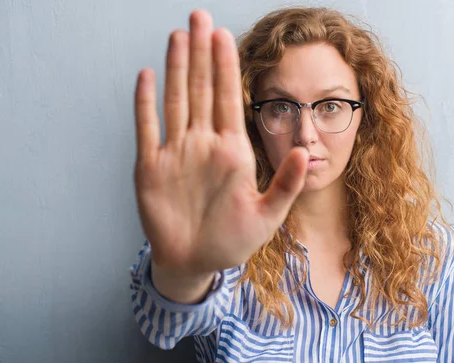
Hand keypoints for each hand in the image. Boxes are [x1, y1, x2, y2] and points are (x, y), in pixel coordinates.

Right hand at [133, 9, 307, 276]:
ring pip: (176, 100)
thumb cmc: (232, 241)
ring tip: (179, 36)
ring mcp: (176, 153)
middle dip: (201, 53)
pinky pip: (147, 128)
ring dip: (175, 68)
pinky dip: (145, 103)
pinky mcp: (151, 168)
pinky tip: (147, 75)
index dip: (225, 66)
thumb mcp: (268, 215)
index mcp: (231, 151)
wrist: (194, 262)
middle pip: (201, 89)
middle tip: (200, 18)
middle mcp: (203, 144)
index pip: (228, 98)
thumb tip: (308, 152)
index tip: (224, 36)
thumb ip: (286, 184)